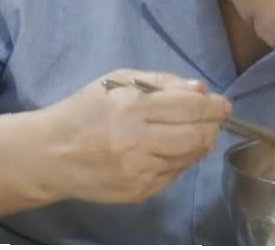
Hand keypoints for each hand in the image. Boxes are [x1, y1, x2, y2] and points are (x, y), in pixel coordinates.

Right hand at [38, 69, 230, 204]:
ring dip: (200, 143)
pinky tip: (169, 149)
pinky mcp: (140, 192)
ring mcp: (140, 171)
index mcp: (132, 109)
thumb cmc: (85, 111)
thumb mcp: (118, 81)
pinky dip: (181, 160)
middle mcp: (138, 142)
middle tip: (213, 119)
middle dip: (213, 125)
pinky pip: (175, 174)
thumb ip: (162, 82)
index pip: (191, 108)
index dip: (214, 106)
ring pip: (190, 157)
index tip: (223, 104)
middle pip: (198, 136)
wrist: (51, 155)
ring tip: (191, 132)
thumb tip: (200, 91)